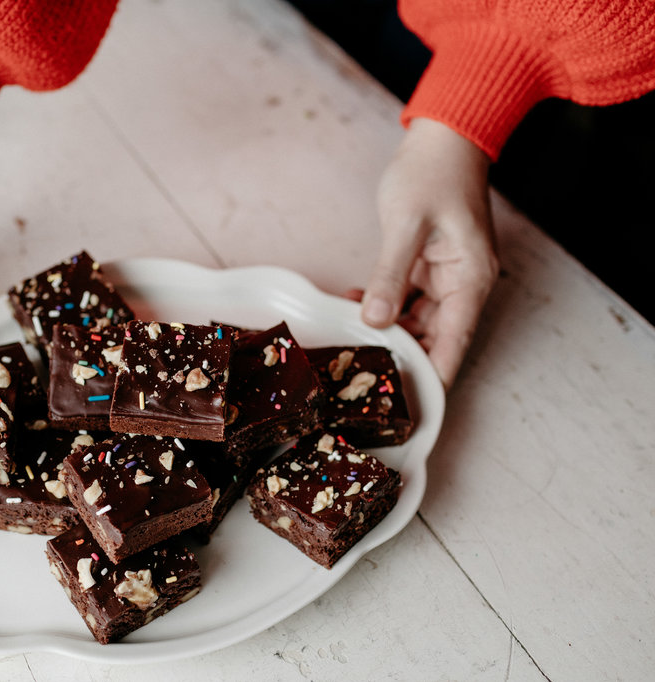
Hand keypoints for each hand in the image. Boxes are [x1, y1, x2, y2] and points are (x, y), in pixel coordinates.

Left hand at [354, 118, 498, 387]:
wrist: (443, 136)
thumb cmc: (433, 173)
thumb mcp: (406, 225)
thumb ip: (390, 275)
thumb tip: (376, 319)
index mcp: (470, 279)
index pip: (454, 342)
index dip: (433, 375)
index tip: (411, 404)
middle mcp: (463, 283)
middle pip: (435, 337)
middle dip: (401, 355)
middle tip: (362, 375)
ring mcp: (446, 275)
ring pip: (417, 320)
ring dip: (386, 330)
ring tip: (350, 341)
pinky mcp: (428, 265)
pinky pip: (406, 297)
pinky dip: (382, 304)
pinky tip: (353, 304)